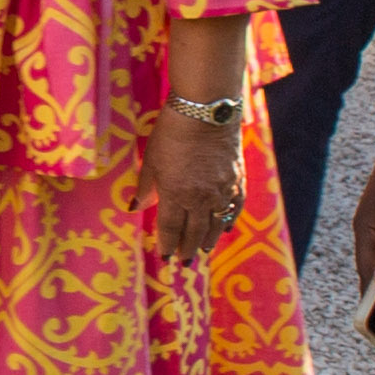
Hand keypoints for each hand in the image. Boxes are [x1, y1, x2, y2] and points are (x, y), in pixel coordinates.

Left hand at [146, 106, 245, 264]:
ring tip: (203, 252)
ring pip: (215, 224)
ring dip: (208, 240)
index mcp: (175, 194)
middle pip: (194, 231)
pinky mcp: (237, 181)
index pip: (170, 227)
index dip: (167, 244)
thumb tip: (137, 208)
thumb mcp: (151, 160)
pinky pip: (234, 208)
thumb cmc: (171, 133)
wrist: (206, 112)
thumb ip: (146, 187)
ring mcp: (222, 191)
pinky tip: (224, 230)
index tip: (165, 256)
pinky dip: (228, 221)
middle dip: (188, 248)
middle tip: (185, 262)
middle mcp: (200, 198)